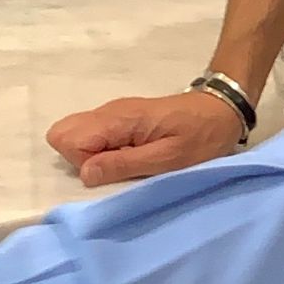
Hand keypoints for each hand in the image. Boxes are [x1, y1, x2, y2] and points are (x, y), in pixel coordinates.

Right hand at [45, 88, 245, 187]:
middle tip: (118, 165)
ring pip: (76, 134)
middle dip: (82, 158)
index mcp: (118, 119)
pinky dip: (104, 149)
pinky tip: (132, 153)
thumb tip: (84, 173)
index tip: (116, 167)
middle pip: (63, 134)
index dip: (85, 161)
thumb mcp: (168, 158)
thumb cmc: (199, 137)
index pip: (67, 139)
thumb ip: (124, 164)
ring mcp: (113, 113)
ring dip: (94, 155)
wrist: (220, 110)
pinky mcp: (120, 118)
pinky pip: (94, 134)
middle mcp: (108, 111)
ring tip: (129, 159)